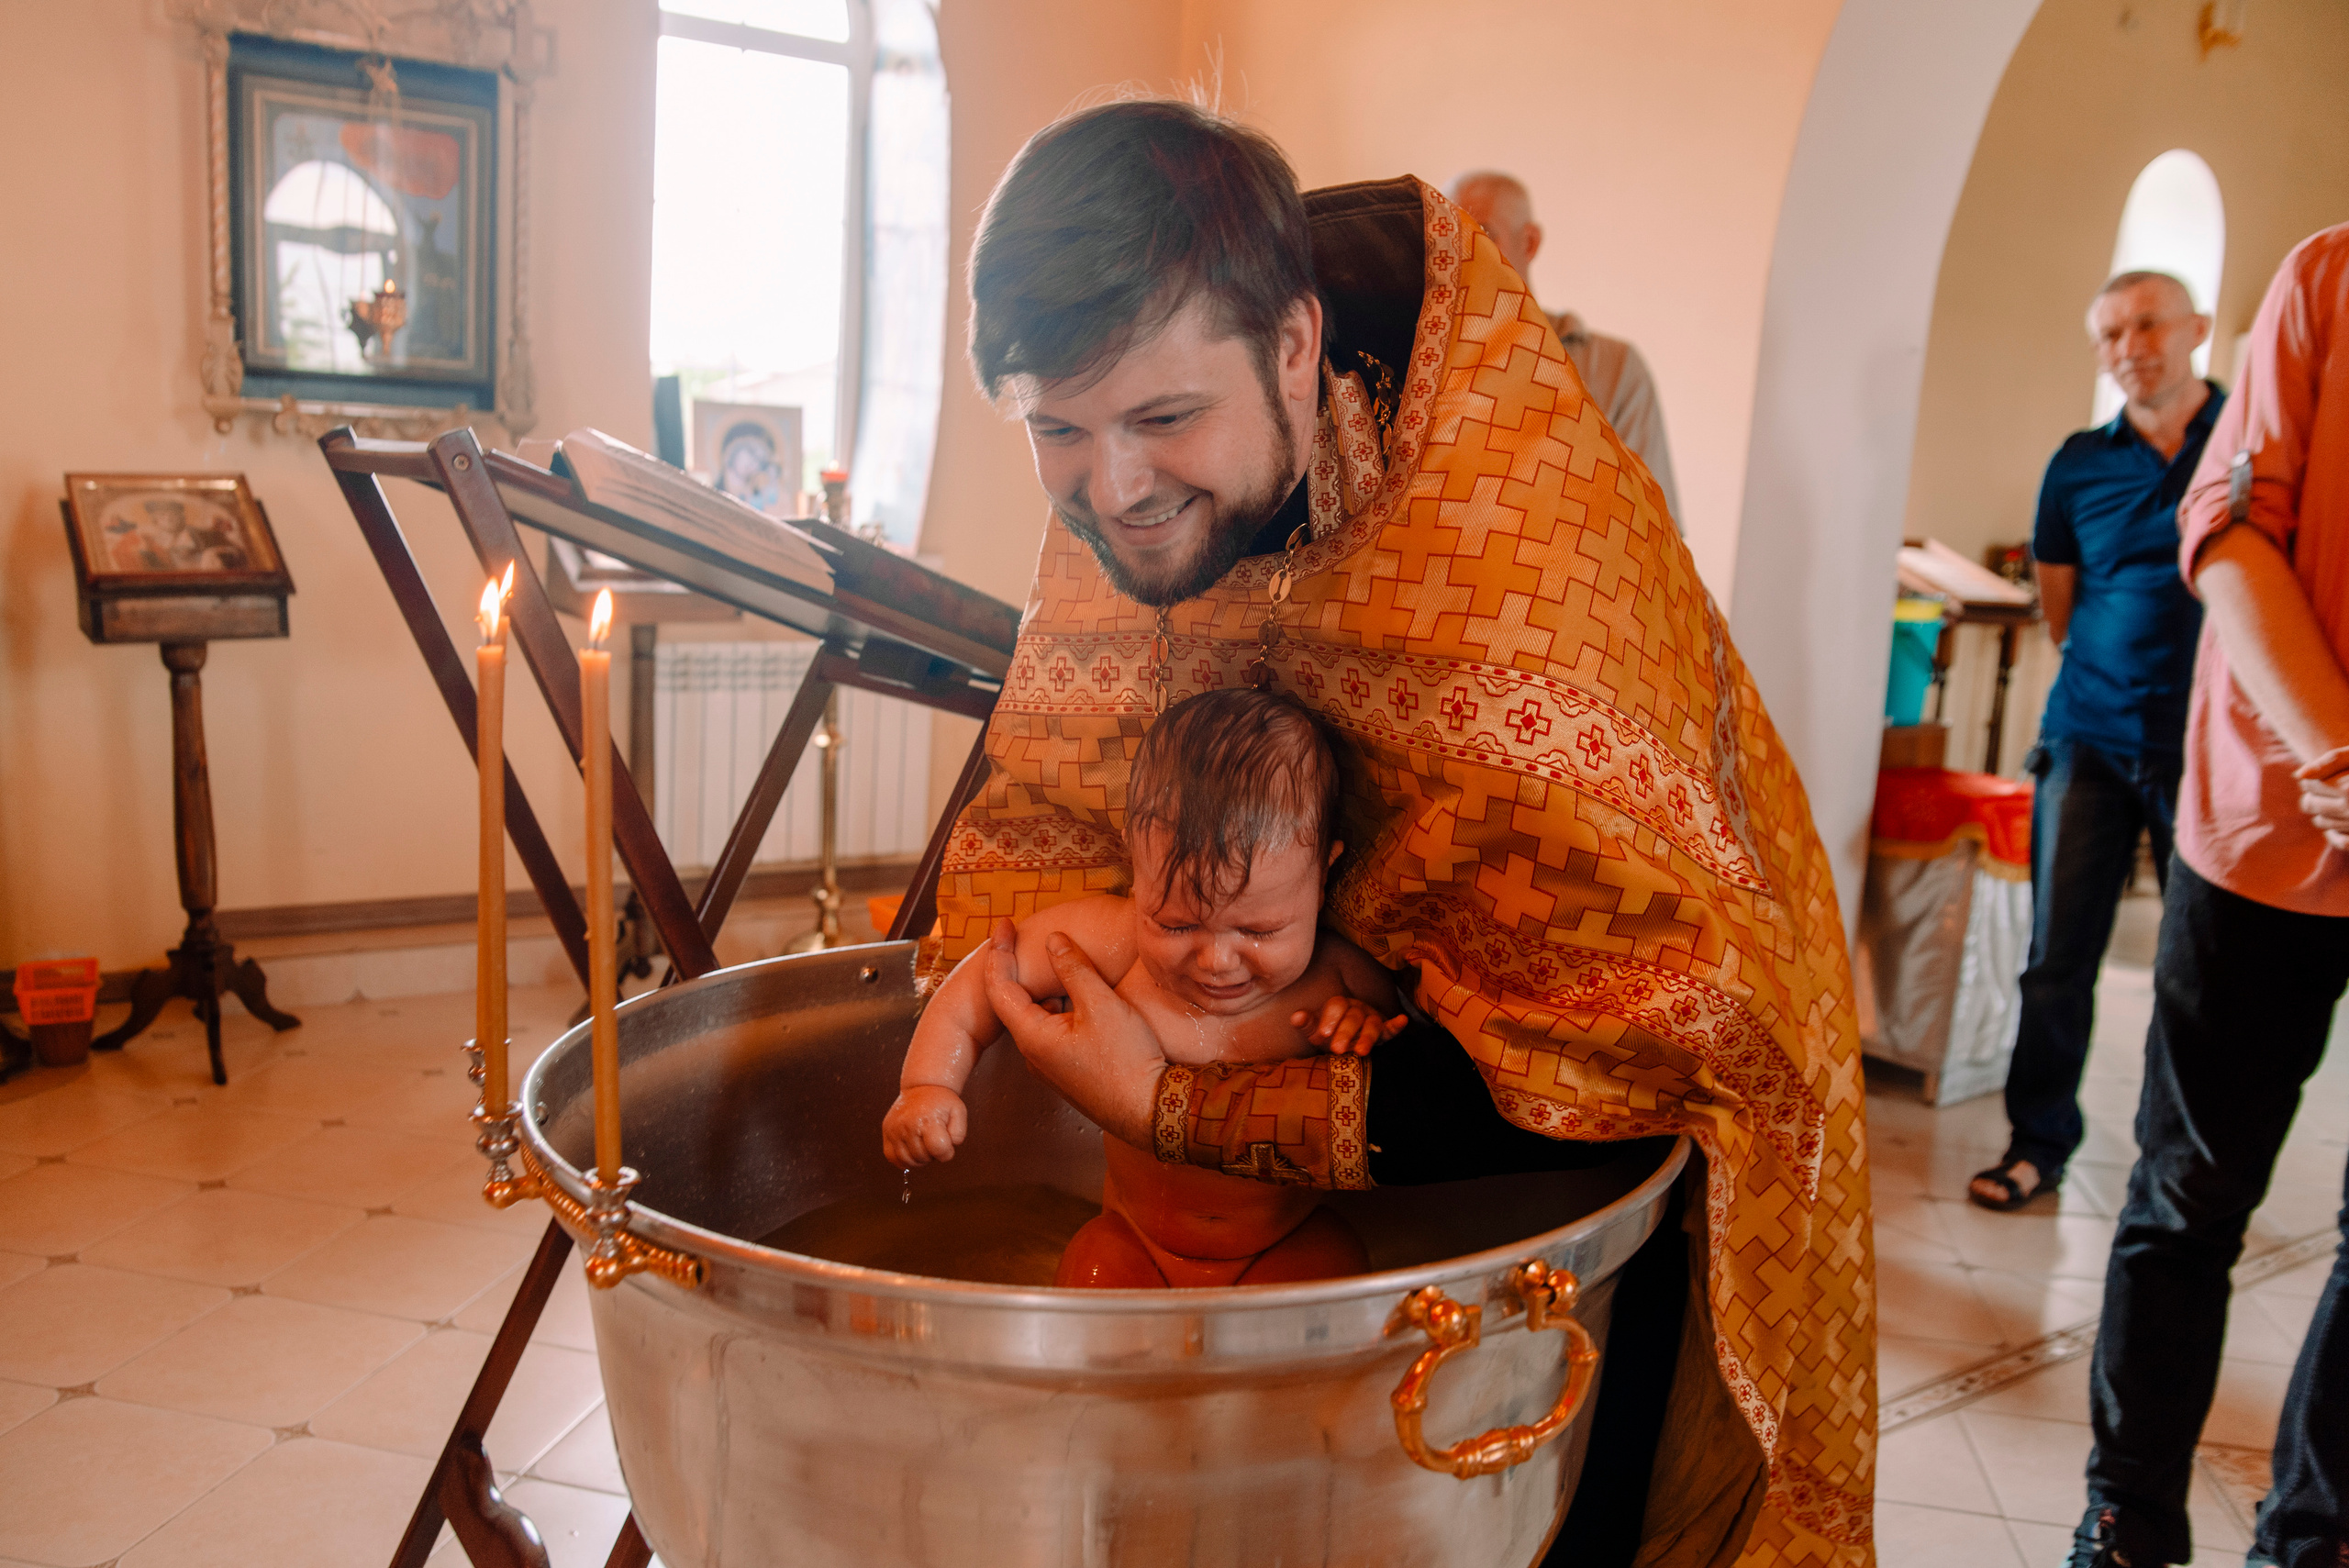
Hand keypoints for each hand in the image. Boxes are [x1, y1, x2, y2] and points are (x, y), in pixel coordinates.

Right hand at [882, 1084, 966, 1165]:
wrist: (922, 1087)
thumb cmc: (941, 1102)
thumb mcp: (958, 1112)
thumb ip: (959, 1133)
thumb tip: (949, 1147)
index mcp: (928, 1120)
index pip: (939, 1149)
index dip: (947, 1152)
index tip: (948, 1144)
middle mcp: (908, 1125)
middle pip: (923, 1157)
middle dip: (932, 1154)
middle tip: (934, 1139)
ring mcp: (895, 1129)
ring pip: (907, 1161)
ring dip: (919, 1158)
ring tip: (924, 1143)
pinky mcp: (886, 1131)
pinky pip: (892, 1157)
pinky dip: (903, 1159)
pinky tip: (912, 1150)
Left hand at [980, 918, 1164, 1148]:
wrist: (1149, 1111)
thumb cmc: (1127, 1060)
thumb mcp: (1101, 1005)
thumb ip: (1074, 969)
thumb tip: (1053, 941)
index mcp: (1032, 1036)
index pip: (998, 986)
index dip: (999, 951)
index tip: (1005, 924)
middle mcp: (1033, 1053)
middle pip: (1014, 1001)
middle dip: (1021, 967)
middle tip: (1029, 937)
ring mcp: (1049, 1065)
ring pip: (1036, 1016)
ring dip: (1046, 988)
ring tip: (1065, 964)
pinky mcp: (1066, 1071)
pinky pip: (1052, 1030)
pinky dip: (1059, 1006)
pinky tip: (1081, 997)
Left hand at [1291, 995, 1407, 1055]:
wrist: (1346, 1042)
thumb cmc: (1330, 1034)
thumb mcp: (1316, 1032)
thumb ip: (1307, 1024)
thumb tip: (1296, 1016)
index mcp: (1340, 1005)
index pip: (1337, 1005)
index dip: (1330, 1018)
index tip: (1323, 1034)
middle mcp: (1357, 1008)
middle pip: (1353, 1016)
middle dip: (1345, 1032)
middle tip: (1337, 1049)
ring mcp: (1372, 1018)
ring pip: (1372, 1023)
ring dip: (1367, 1036)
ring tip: (1361, 1052)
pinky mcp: (1384, 1031)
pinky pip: (1390, 1028)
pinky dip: (1397, 1025)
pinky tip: (1402, 1020)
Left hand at [2295, 749, 2348, 851]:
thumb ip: (2330, 761)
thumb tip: (2298, 777)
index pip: (2311, 785)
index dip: (2311, 779)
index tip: (2320, 777)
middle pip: (2310, 804)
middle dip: (2312, 795)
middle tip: (2323, 788)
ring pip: (2320, 822)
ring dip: (2322, 811)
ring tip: (2338, 800)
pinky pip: (2338, 840)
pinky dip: (2334, 831)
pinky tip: (2343, 819)